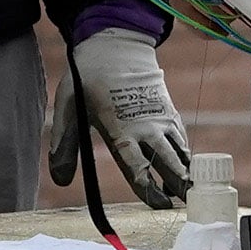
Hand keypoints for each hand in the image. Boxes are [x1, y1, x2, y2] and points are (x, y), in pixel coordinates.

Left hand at [73, 30, 194, 208]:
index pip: (136, 165)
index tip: (158, 204)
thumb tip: (60, 180)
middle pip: (167, 161)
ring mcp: (160, 117)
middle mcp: (145, 126)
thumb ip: (64, 143)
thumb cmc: (88, 77)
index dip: (148, 187)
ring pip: (179, 150)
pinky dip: (185, 153)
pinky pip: (181, 136)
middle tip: (186, 204)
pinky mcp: (168, 110)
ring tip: (190, 192)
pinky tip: (185, 167)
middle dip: (178, 184)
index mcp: (120, 128)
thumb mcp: (68, 106)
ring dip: (186, 171)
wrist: (117, 45)